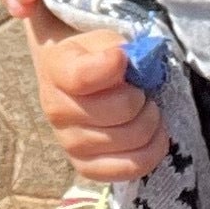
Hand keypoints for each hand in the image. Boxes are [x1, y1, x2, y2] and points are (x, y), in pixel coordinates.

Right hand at [34, 24, 167, 181]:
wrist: (76, 78)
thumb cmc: (95, 54)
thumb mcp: (102, 38)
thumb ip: (111, 45)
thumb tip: (124, 62)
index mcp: (56, 69)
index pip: (82, 77)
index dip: (112, 67)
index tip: (123, 56)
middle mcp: (56, 109)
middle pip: (119, 111)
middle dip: (142, 97)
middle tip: (144, 90)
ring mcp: (68, 142)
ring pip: (129, 139)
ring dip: (151, 123)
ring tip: (149, 110)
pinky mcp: (85, 166)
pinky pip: (126, 170)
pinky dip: (150, 152)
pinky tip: (153, 136)